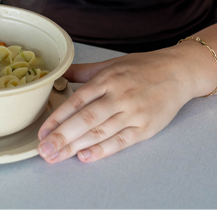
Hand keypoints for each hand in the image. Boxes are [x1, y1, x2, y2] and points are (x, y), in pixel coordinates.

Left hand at [37, 45, 206, 163]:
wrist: (176, 72)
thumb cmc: (141, 67)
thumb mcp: (110, 64)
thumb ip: (83, 71)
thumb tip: (60, 74)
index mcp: (107, 79)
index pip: (77, 101)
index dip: (58, 117)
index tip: (43, 131)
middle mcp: (118, 96)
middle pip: (86, 119)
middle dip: (62, 136)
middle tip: (45, 150)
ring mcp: (133, 113)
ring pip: (100, 132)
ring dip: (76, 146)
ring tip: (58, 156)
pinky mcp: (146, 127)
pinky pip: (121, 141)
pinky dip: (103, 150)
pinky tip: (85, 156)